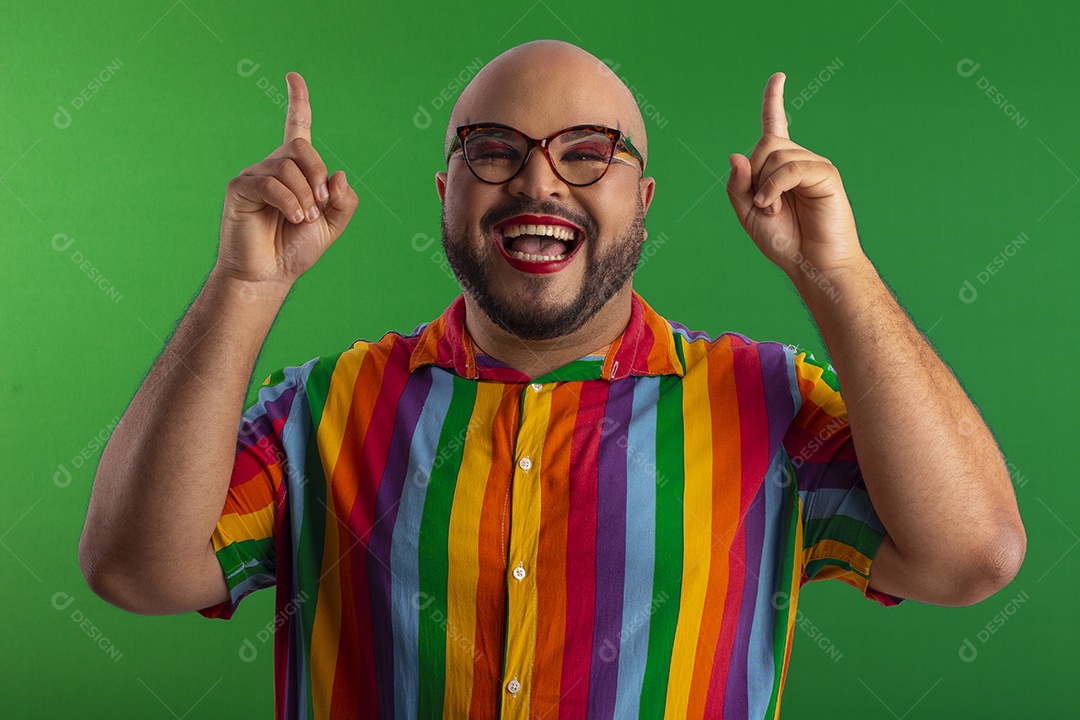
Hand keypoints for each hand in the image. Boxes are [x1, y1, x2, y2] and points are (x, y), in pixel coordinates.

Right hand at [216, 72, 358, 289]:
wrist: (269, 274)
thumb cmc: (296, 249)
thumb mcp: (332, 225)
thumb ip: (344, 200)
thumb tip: (338, 174)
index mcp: (296, 171)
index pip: (296, 128)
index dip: (297, 101)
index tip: (294, 77)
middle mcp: (273, 167)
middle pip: (302, 147)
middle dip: (318, 173)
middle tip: (320, 202)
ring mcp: (255, 174)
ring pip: (288, 168)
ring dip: (304, 197)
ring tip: (302, 219)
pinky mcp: (240, 188)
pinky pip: (271, 183)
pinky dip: (289, 202)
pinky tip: (293, 218)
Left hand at [726, 72, 864, 283]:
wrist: (812, 263)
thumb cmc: (783, 241)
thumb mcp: (747, 213)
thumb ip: (737, 185)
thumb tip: (736, 154)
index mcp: (780, 167)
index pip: (775, 125)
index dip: (774, 100)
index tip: (779, 77)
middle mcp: (798, 160)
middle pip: (764, 145)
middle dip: (753, 176)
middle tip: (762, 206)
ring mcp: (814, 165)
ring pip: (775, 155)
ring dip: (763, 187)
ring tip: (771, 210)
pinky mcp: (826, 174)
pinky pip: (791, 167)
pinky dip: (774, 187)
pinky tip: (772, 206)